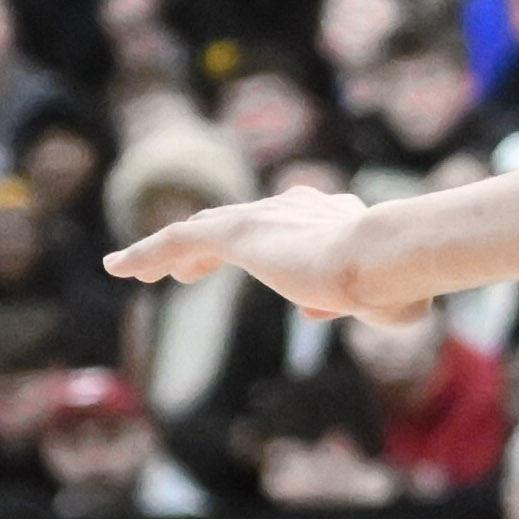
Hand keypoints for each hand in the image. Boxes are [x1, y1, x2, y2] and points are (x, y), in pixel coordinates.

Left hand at [106, 187, 391, 319]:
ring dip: (167, 250)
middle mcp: (297, 206)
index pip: (296, 234)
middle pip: (239, 223)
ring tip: (136, 268)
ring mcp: (265, 217)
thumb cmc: (399, 282)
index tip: (306, 304)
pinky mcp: (238, 232)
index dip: (287, 263)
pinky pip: (177, 240)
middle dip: (211, 244)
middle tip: (187, 267)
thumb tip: (326, 312)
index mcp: (337, 217)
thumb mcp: (386, 302)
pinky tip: (119, 269)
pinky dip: (146, 253)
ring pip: (200, 230)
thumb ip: (359, 303)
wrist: (386, 259)